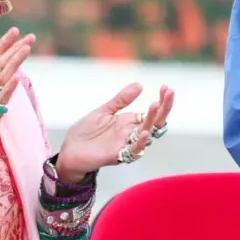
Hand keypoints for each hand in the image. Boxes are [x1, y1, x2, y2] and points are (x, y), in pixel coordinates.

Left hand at [56, 83, 174, 180]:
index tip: (166, 87)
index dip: (161, 101)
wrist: (70, 151)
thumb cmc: (86, 133)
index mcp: (130, 123)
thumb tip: (140, 85)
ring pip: (147, 134)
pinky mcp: (118, 155)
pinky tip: (144, 132)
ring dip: (152, 120)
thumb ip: (121, 100)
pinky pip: (134, 150)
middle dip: (164, 107)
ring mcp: (127, 144)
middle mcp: (132, 134)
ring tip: (155, 104)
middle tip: (170, 92)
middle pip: (155, 121)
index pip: (152, 112)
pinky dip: (141, 142)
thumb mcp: (104, 111)